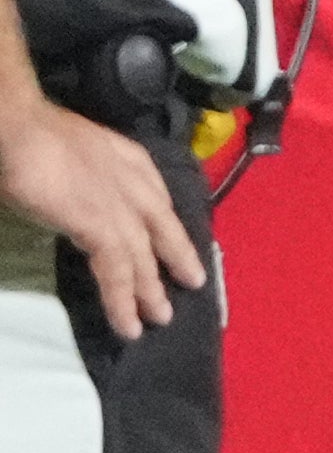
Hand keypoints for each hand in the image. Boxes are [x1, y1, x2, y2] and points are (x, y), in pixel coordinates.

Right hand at [0, 96, 203, 340]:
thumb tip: (71, 199)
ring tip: (160, 318)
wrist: (18, 128)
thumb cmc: (29, 136)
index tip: (173, 240)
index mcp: (125, 157)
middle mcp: (133, 179)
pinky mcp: (102, 227)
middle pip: (162, 225)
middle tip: (193, 282)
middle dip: (177, 255)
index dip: (166, 221)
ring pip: (143, 255)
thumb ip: (81, 178)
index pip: (156, 194)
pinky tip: (130, 324)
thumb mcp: (69, 156)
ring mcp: (120, 204)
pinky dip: (124, 301)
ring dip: (150, 290)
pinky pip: (118, 272)